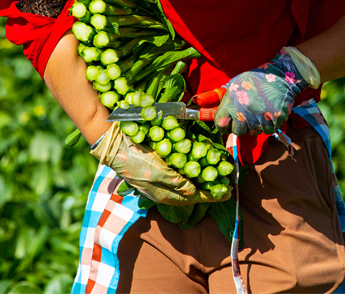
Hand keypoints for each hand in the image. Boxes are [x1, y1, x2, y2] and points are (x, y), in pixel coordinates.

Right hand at [91, 122, 218, 204]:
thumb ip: (176, 183)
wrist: (115, 145)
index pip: (193, 198)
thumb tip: (194, 191)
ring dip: (204, 180)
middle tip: (227, 184)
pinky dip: (193, 171)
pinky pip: (181, 174)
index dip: (212, 195)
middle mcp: (164, 190)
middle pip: (192, 193)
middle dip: (210, 188)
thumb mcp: (157, 173)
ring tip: (218, 176)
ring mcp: (161, 180)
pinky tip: (201, 166)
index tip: (229, 192)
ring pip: (188, 184)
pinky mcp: (159, 169)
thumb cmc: (135, 160)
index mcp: (164, 195)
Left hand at [213, 49, 310, 135]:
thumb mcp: (232, 86)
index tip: (230, 119)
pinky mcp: (275, 119)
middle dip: (242, 125)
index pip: (220, 125)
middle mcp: (244, 112)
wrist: (279, 74)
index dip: (225, 123)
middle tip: (248, 114)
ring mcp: (260, 117)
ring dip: (256, 125)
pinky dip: (269, 124)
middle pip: (238, 132)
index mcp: (230, 103)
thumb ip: (214, 96)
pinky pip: (269, 130)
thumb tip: (197, 101)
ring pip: (254, 132)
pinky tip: (269, 112)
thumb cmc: (253, 80)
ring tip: (259, 110)